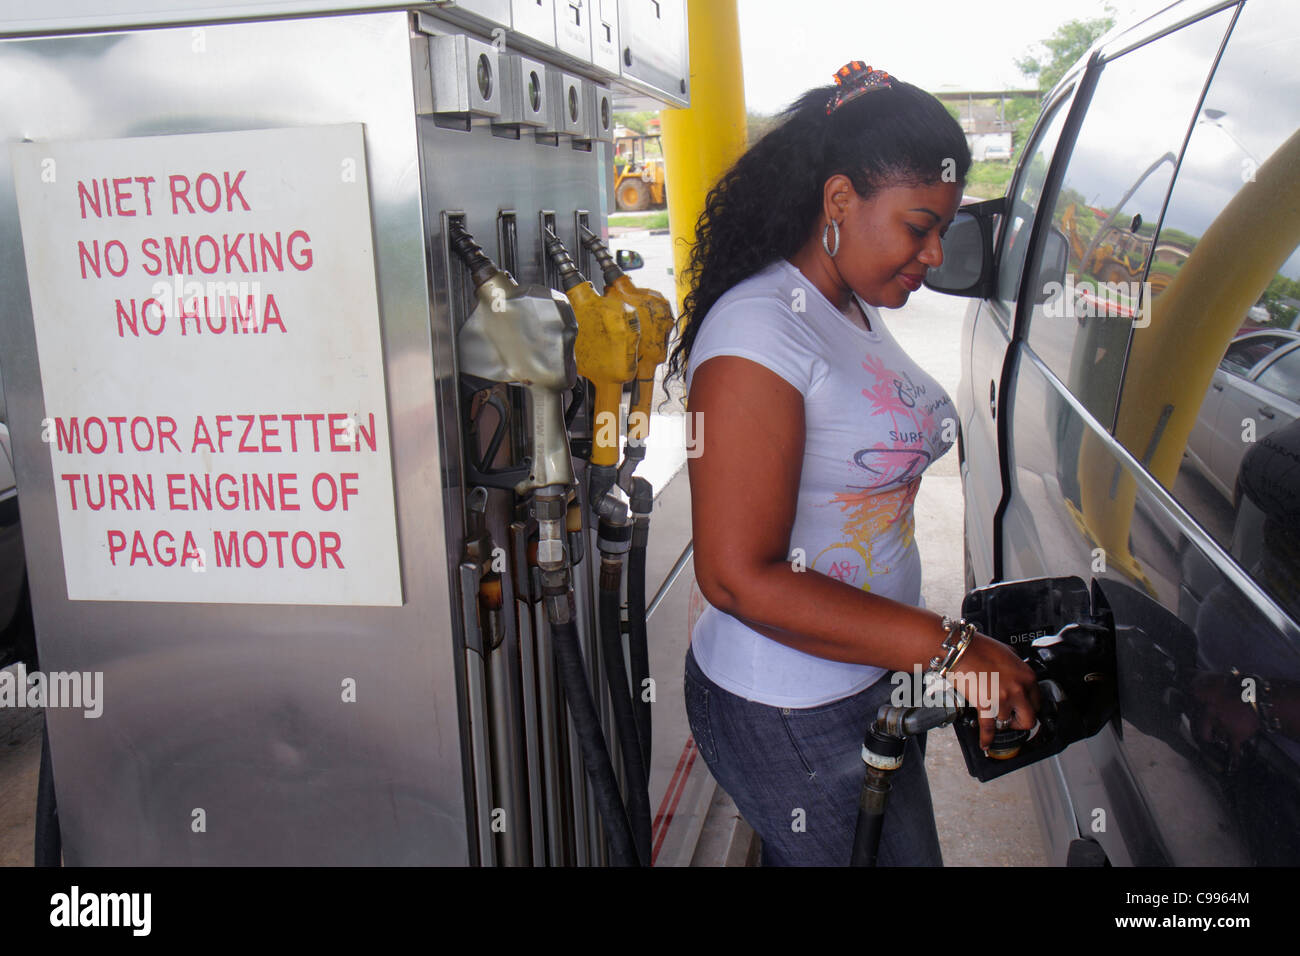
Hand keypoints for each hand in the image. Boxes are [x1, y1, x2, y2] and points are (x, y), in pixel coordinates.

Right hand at [947, 633, 1041, 749]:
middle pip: (1029, 719)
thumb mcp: (1007, 652)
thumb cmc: (979, 647)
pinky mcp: (986, 705)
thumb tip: (1016, 674)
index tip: (1022, 710)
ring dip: (999, 723)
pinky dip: (986, 738)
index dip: (1028, 707)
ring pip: (1007, 723)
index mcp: (1027, 676)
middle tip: (1012, 720)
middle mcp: (1019, 689)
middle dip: (1019, 721)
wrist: (959, 649)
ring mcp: (1003, 699)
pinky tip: (985, 743)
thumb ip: (1016, 666)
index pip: (1037, 701)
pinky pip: (989, 729)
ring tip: (992, 719)